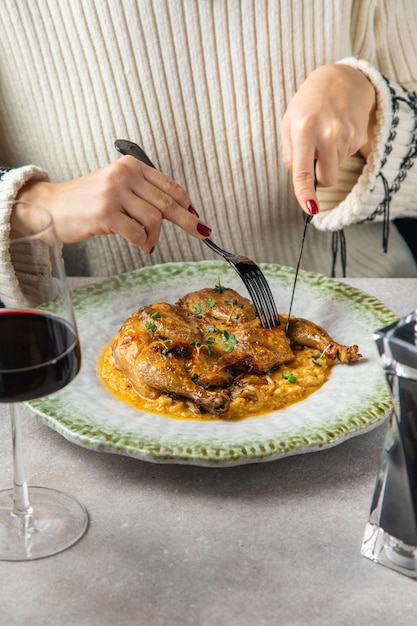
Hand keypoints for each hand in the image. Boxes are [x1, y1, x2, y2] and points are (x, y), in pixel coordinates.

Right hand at [16, 156, 210, 252]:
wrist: (51, 206)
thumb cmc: (86, 201)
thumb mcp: (117, 188)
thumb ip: (143, 194)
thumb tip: (180, 211)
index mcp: (130, 166)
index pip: (169, 185)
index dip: (187, 203)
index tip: (197, 217)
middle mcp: (123, 175)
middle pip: (167, 202)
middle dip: (187, 220)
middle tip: (201, 233)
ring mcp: (114, 193)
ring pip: (154, 219)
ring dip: (155, 236)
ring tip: (147, 242)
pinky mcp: (105, 213)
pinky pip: (137, 232)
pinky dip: (143, 242)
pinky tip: (140, 244)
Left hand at [280, 63, 376, 214]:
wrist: (341, 79)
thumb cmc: (308, 103)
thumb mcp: (288, 123)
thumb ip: (288, 153)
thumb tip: (297, 177)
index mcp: (304, 131)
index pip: (303, 172)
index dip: (305, 194)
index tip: (310, 209)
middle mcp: (327, 135)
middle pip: (325, 179)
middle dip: (319, 176)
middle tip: (314, 155)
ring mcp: (346, 136)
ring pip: (335, 169)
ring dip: (329, 159)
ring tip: (326, 134)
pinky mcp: (359, 137)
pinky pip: (346, 157)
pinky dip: (339, 150)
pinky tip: (337, 131)